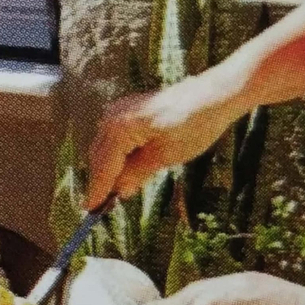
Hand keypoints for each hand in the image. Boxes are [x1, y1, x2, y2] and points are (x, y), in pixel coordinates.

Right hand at [85, 74, 240, 207]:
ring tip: (114, 193)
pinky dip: (117, 156)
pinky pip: (115, 138)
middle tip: (102, 207)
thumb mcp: (166, 156)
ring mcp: (119, 110)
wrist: (215, 94)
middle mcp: (112, 116)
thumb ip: (137, 173)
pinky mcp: (129, 110)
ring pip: (105, 148)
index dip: (97, 190)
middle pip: (99, 156)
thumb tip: (119, 192)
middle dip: (101, 180)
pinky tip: (125, 171)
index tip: (90, 210)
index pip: (103, 166)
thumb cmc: (195, 124)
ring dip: (108, 169)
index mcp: (119, 128)